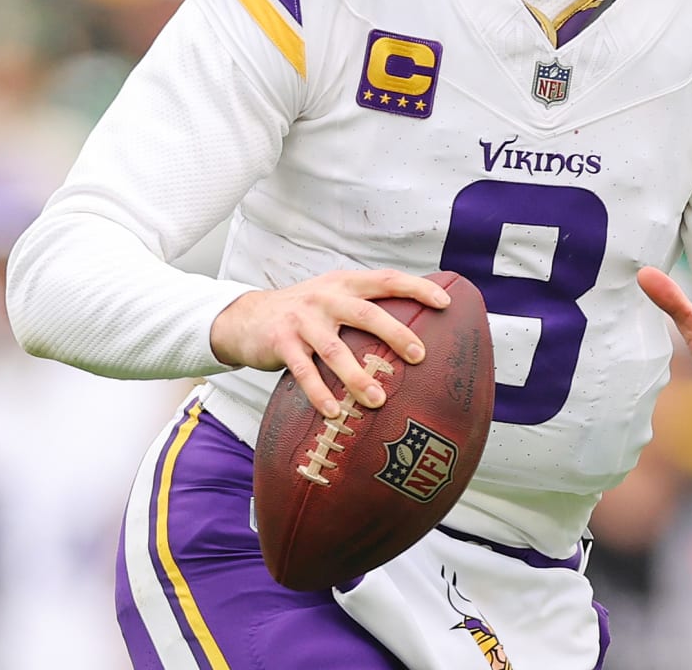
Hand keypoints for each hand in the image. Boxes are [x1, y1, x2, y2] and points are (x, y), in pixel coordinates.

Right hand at [210, 269, 448, 418]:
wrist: (246, 317)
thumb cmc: (303, 312)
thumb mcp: (332, 296)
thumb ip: (364, 305)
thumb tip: (414, 325)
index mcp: (344, 284)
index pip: (386, 280)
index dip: (416, 288)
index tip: (444, 303)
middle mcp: (325, 297)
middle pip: (366, 313)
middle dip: (396, 334)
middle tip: (420, 356)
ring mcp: (302, 320)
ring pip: (335, 349)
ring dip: (357, 376)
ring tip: (379, 400)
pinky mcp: (281, 343)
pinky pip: (303, 372)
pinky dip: (319, 393)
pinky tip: (334, 412)